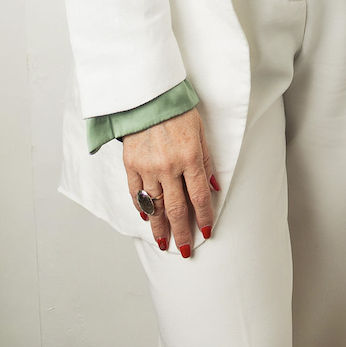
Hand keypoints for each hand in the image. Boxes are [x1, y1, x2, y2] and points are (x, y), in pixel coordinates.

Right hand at [122, 107, 218, 255]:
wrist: (148, 96)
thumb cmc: (178, 112)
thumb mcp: (200, 131)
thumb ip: (207, 161)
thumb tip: (214, 187)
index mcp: (190, 157)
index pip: (199, 197)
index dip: (204, 218)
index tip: (207, 233)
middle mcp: (169, 167)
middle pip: (176, 208)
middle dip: (182, 233)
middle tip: (184, 250)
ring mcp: (148, 167)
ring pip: (154, 206)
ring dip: (160, 228)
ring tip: (164, 243)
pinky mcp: (131, 164)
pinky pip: (136, 193)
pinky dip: (141, 208)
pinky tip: (146, 218)